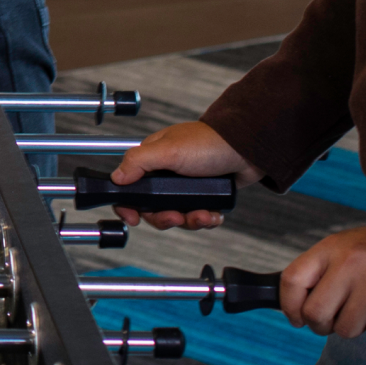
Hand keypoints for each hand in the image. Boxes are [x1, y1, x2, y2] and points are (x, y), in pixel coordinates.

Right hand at [109, 120, 262, 228]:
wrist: (248, 149)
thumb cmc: (209, 143)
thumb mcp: (168, 151)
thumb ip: (139, 162)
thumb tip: (117, 178)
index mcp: (152, 160)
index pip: (130, 185)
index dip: (128, 204)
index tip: (134, 218)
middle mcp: (166, 174)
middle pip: (153, 207)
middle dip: (165, 217)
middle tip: (178, 217)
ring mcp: (186, 187)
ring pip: (177, 215)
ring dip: (190, 221)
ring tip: (203, 216)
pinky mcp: (204, 196)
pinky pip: (197, 216)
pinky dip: (205, 219)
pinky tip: (213, 214)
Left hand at [281, 226, 365, 340]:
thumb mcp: (336, 249)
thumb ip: (315, 273)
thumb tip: (293, 308)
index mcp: (329, 250)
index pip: (292, 280)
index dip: (288, 305)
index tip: (295, 318)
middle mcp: (350, 266)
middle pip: (316, 314)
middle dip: (318, 324)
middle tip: (329, 320)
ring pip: (345, 330)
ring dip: (349, 327)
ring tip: (359, 309)